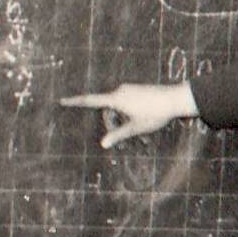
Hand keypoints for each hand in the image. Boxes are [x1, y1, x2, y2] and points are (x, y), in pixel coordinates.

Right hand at [60, 82, 197, 147]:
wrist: (176, 99)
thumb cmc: (155, 113)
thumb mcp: (136, 128)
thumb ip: (118, 135)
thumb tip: (103, 144)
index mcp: (116, 99)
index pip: (90, 101)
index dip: (75, 102)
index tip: (61, 101)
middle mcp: (120, 91)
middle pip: (107, 111)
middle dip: (113, 127)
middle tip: (126, 146)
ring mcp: (129, 90)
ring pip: (118, 109)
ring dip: (124, 124)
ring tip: (141, 138)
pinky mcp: (137, 91)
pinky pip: (127, 105)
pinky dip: (130, 117)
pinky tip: (143, 125)